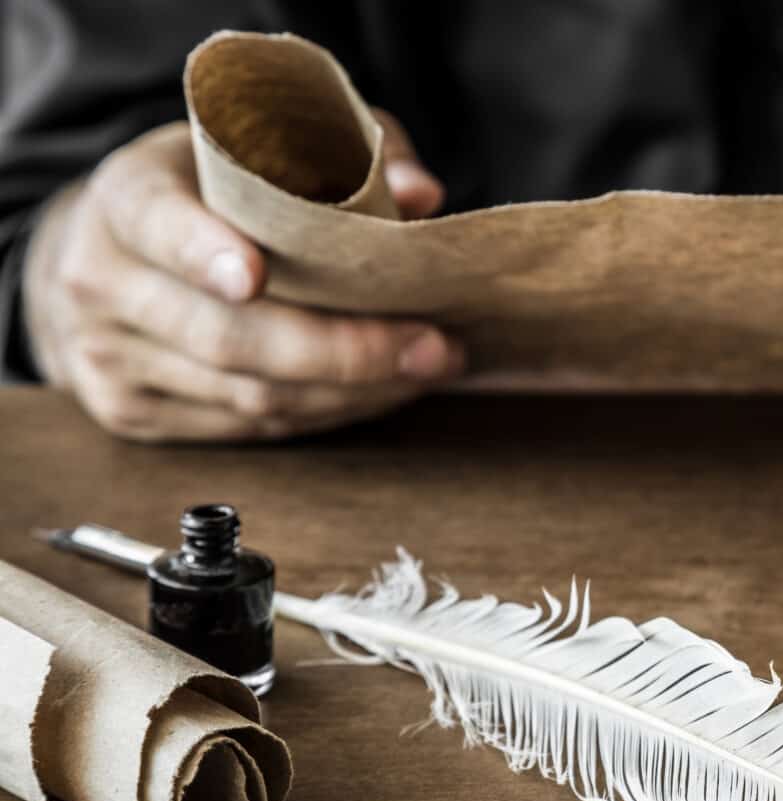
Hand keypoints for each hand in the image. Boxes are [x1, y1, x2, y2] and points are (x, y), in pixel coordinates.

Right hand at [22, 112, 460, 441]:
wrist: (110, 255)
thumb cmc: (211, 190)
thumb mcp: (264, 145)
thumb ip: (346, 153)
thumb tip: (420, 194)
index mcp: (127, 197)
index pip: (160, 225)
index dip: (204, 252)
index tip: (253, 275)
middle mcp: (105, 279)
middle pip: (229, 337)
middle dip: (345, 351)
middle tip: (432, 346)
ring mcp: (111, 356)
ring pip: (250, 395)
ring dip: (354, 392)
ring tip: (429, 369)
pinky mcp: (132, 413)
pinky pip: (249, 427)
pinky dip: (326, 413)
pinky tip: (380, 391)